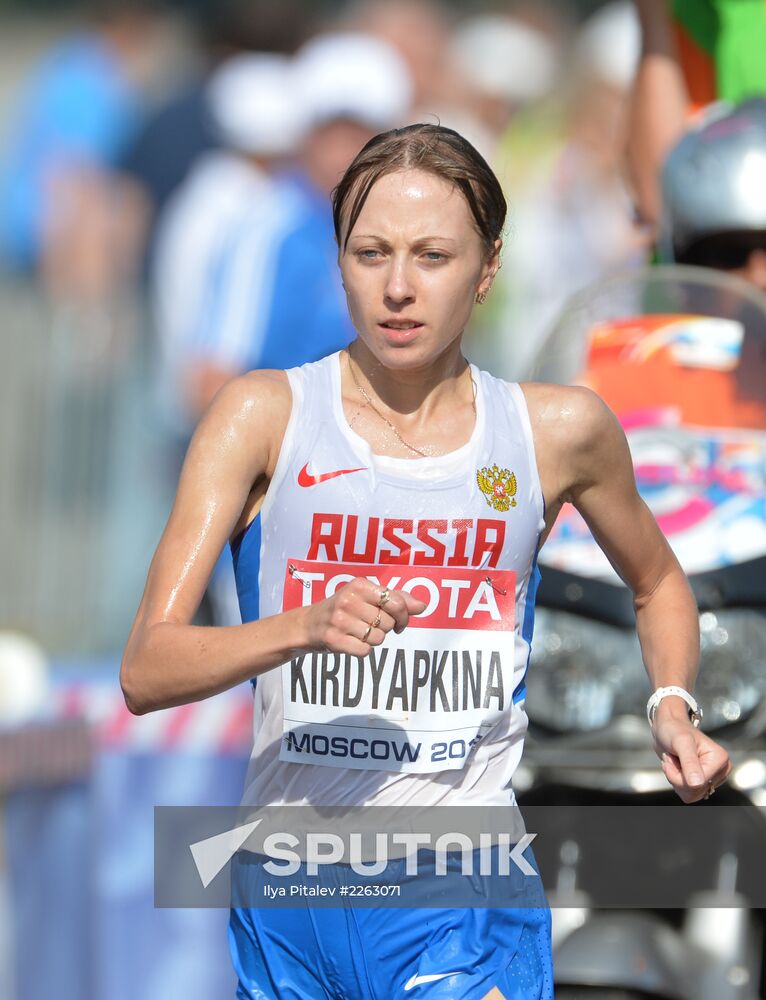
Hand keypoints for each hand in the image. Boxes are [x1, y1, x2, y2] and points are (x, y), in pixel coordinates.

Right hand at [303, 578, 426, 656]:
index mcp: (359, 585)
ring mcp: (340, 620)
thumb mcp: (367, 597)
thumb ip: (396, 599)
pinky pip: (365, 651)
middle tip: (369, 624)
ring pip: (379, 638)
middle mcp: (349, 600)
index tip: (400, 621)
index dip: (404, 615)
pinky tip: (351, 641)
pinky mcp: (334, 639)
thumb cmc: (344, 609)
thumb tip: (422, 605)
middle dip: (385, 628)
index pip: (396, 603)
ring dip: (373, 639)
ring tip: (358, 631)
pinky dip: (362, 649)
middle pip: (389, 623)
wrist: (308, 624)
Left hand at [652, 702, 731, 803]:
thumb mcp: (681, 742)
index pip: (698, 784)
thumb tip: (698, 783)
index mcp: (720, 759)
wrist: (667, 728)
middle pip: (695, 792)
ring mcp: (712, 777)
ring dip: (675, 779)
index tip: (672, 756)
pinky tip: (676, 767)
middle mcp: (720, 770)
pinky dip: (677, 781)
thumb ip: (689, 762)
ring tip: (675, 761)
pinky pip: (688, 794)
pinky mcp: (703, 782)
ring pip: (690, 795)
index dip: (678, 774)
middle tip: (672, 758)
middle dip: (676, 777)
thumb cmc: (675, 730)